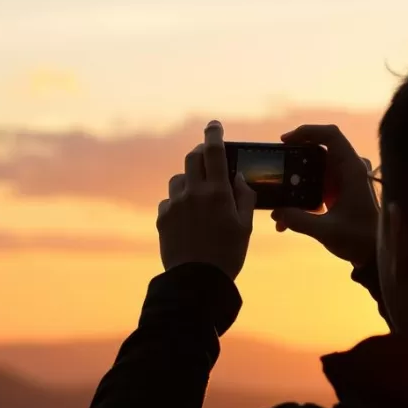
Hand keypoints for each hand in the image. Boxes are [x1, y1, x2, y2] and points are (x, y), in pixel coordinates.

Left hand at [157, 121, 256, 279]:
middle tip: (207, 158)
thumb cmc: (228, 255)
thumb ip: (244, 197)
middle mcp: (193, 193)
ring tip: (199, 197)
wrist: (196, 282)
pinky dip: (178, 203)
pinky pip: (169, 201)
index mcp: (217, 193)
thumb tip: (237, 178)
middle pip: (191, 159)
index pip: (213, 152)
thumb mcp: (245, 227)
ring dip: (188, 180)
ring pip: (178, 179)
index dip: (213, 134)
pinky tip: (187, 220)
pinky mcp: (162, 218)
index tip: (213, 125)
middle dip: (200, 154)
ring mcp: (175, 205)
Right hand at [271, 124, 378, 267]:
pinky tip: (288, 217)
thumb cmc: (360, 240)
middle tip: (277, 168)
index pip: (331, 135)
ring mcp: (346, 180)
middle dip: (295, 159)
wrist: (376, 254)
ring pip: (316, 169)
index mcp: (353, 170)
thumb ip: (298, 220)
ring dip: (297, 183)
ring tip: (280, 201)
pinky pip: (318, 184)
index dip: (307, 131)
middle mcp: (351, 170)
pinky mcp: (341, 192)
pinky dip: (303, 195)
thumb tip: (276, 213)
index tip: (285, 140)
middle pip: (319, 150)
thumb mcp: (326, 231)